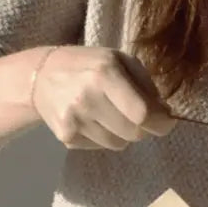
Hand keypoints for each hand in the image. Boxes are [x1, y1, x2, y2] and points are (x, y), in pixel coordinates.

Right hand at [31, 47, 175, 150]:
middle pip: (134, 133)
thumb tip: (164, 114)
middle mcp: (87, 98)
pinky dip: (104, 136)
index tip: (166, 122)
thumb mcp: (120, 60)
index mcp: (104, 74)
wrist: (41, 76)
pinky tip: (93, 119)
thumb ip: (146, 85)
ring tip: (110, 113)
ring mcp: (74, 120)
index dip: (161, 123)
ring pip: (119, 144)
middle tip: (136, 115)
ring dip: (122, 133)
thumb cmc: (88, 64)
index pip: (142, 114)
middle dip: (143, 127)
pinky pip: (100, 146)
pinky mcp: (66, 137)